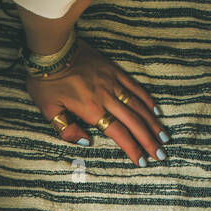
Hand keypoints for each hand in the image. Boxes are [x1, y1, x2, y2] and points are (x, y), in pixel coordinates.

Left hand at [26, 38, 170, 167]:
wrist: (52, 48)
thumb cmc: (46, 81)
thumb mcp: (48, 110)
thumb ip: (67, 130)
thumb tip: (87, 142)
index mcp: (91, 109)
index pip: (118, 133)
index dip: (131, 148)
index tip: (142, 162)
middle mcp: (106, 96)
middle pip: (133, 122)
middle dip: (149, 141)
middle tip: (161, 155)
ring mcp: (112, 82)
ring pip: (138, 105)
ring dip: (152, 123)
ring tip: (164, 137)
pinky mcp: (114, 70)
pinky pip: (135, 86)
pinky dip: (147, 99)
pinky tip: (156, 110)